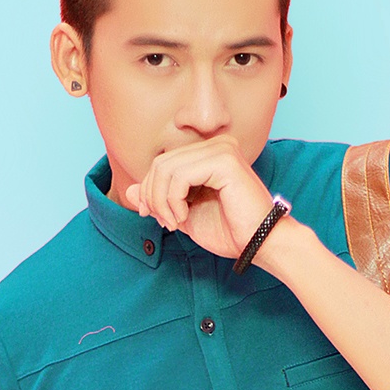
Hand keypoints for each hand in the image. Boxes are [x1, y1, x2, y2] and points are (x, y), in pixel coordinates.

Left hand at [124, 134, 275, 260]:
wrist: (261, 244)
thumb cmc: (230, 231)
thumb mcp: (184, 215)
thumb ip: (159, 200)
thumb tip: (128, 192)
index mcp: (209, 154)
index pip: (163, 162)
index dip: (148, 189)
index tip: (150, 214)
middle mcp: (216, 145)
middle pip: (160, 163)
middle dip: (152, 196)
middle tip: (164, 221)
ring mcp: (221, 150)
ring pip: (166, 168)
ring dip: (162, 201)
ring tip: (174, 222)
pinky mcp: (224, 161)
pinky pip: (180, 175)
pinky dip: (173, 199)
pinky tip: (184, 216)